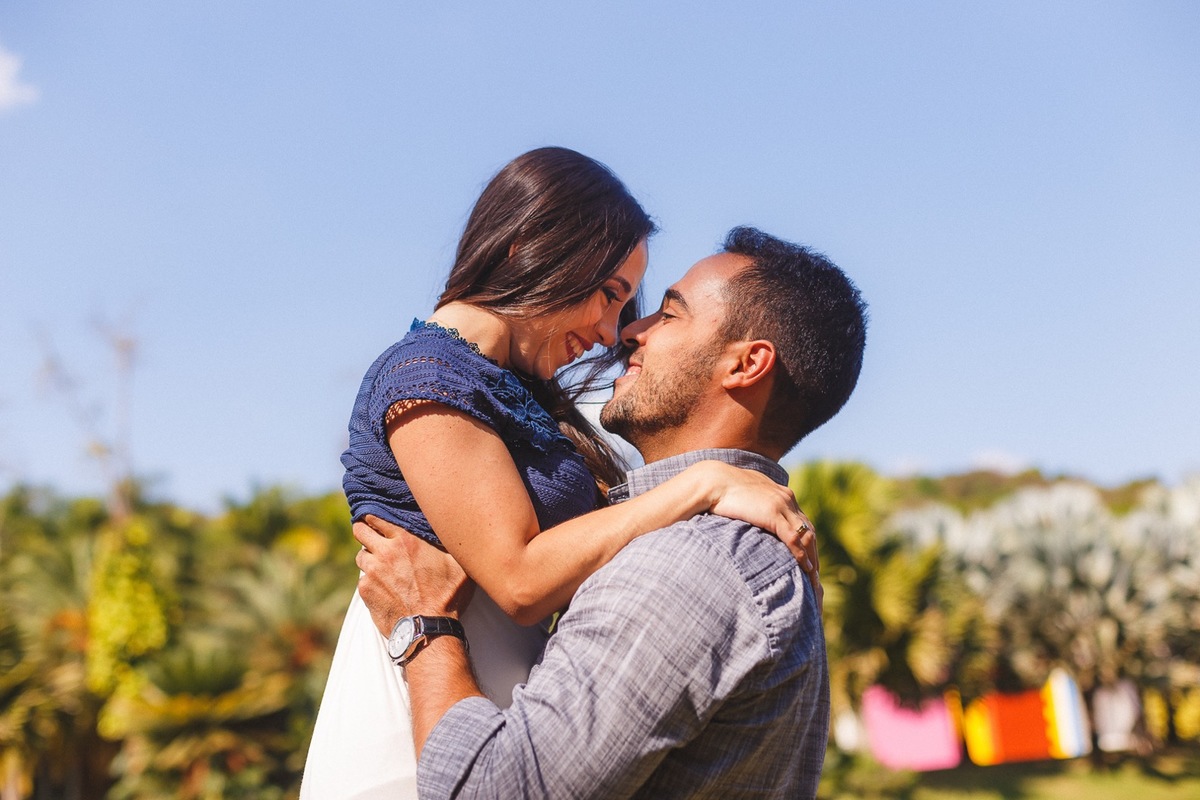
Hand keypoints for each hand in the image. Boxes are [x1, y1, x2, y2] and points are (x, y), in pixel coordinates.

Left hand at [354, 514, 474, 638]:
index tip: (377, 521)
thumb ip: (450, 544)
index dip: (375, 518)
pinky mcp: (365, 591)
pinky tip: (383, 587)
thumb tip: (454, 532)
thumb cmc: (447, 595)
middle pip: (359, 531)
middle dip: (364, 532)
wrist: (429, 629)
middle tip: (372, 538)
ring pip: (360, 556)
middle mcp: (385, 552)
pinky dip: (370, 581)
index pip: (376, 518)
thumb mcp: (458, 563)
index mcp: (406, 539)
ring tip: (381, 566)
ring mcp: (372, 572)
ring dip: (369, 558)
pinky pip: (362, 579)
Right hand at [698, 461, 822, 610]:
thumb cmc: (723, 490)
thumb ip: (756, 505)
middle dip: (814, 554)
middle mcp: (787, 499)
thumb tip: (751, 514)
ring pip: (806, 536)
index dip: (808, 542)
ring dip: (812, 559)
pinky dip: (800, 555)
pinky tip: (805, 568)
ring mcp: (782, 506)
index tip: (809, 560)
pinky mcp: (773, 514)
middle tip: (815, 575)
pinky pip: (793, 538)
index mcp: (783, 495)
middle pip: (809, 530)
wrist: (713, 481)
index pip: (803, 522)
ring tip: (813, 578)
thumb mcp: (747, 496)